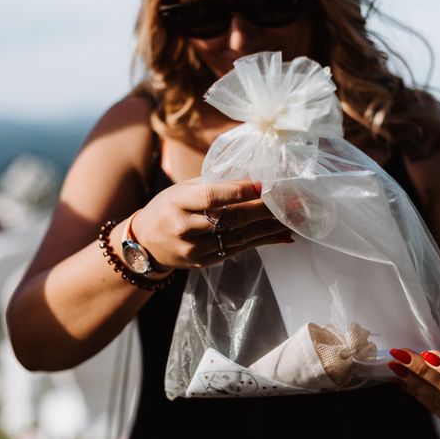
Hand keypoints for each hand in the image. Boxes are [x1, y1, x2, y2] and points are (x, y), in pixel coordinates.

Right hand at [132, 178, 291, 270]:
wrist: (146, 243)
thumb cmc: (169, 207)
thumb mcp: (182, 190)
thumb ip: (213, 184)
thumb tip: (254, 177)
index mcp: (178, 202)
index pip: (212, 196)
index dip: (240, 191)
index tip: (265, 184)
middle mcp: (186, 228)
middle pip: (231, 218)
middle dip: (264, 209)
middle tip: (290, 200)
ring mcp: (196, 249)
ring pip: (240, 236)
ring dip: (271, 226)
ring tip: (293, 216)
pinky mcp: (206, 262)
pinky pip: (241, 249)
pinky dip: (265, 241)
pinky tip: (284, 234)